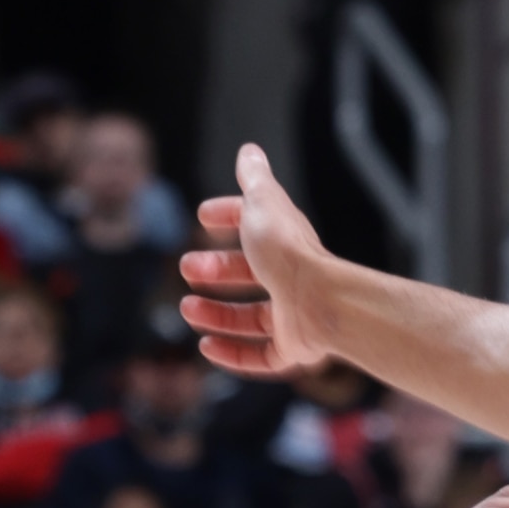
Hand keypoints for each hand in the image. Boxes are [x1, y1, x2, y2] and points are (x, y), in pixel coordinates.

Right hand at [181, 143, 338, 379]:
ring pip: (250, 319)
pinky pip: (261, 356)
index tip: (204, 219)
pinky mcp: (295, 349)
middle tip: (187, 268)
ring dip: (216, 314)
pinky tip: (206, 347)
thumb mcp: (263, 203)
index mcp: (285, 243)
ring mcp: (294, 316)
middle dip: (215, 270)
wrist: (320, 301)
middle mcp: (292, 279)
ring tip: (187, 308)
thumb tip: (249, 151)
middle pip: (248, 274)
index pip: (255, 226)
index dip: (230, 217)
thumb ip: (254, 179)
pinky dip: (233, 353)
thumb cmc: (289, 252)